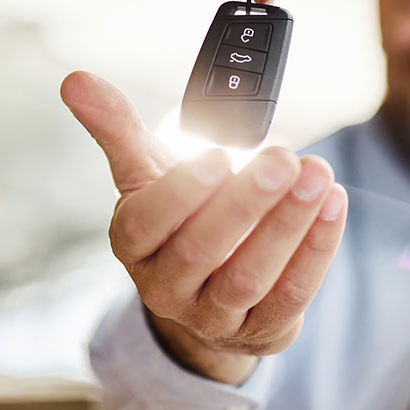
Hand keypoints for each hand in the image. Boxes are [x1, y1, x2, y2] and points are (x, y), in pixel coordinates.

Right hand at [61, 71, 346, 384]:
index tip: (220, 155)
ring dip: (288, 225)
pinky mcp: (260, 329)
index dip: (183, 192)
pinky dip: (316, 249)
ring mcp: (213, 315)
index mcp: (134, 243)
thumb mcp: (146, 176)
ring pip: (249, 276)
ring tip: (318, 176)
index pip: (148, 222)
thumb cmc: (178, 218)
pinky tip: (333, 205)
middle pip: (202, 249)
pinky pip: (291, 293)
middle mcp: (166, 286)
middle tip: (284, 157)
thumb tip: (75, 80)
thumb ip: (117, 128)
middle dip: (247, 203)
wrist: (206, 293)